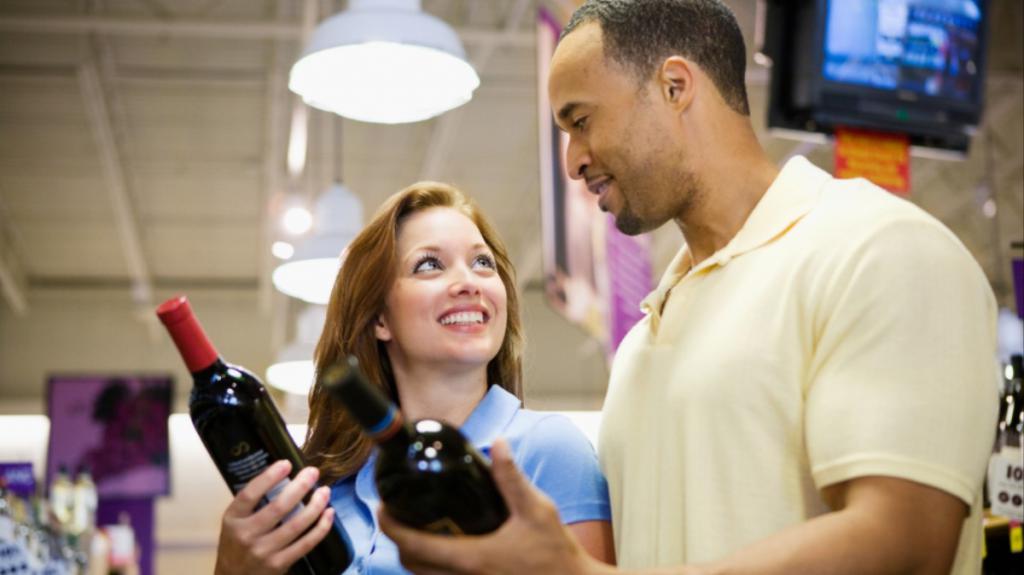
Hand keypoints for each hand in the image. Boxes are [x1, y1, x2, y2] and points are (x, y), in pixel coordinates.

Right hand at [214, 460, 335, 574]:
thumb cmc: (236, 544)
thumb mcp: (234, 522)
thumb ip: (252, 503)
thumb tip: (283, 474)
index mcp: (233, 520)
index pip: (249, 494)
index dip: (269, 477)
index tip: (286, 464)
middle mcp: (246, 535)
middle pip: (278, 507)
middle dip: (300, 487)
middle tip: (313, 472)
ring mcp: (263, 552)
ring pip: (296, 525)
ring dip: (315, 505)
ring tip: (324, 491)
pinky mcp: (279, 564)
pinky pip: (306, 543)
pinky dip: (321, 527)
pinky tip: (329, 513)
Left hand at [379, 439, 606, 574]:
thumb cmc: (555, 553)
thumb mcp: (536, 510)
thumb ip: (512, 477)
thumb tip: (498, 443)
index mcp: (470, 559)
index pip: (411, 544)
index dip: (389, 524)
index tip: (382, 505)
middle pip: (410, 564)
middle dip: (397, 538)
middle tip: (396, 512)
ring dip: (414, 553)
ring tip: (417, 525)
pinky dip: (432, 566)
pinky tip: (444, 546)